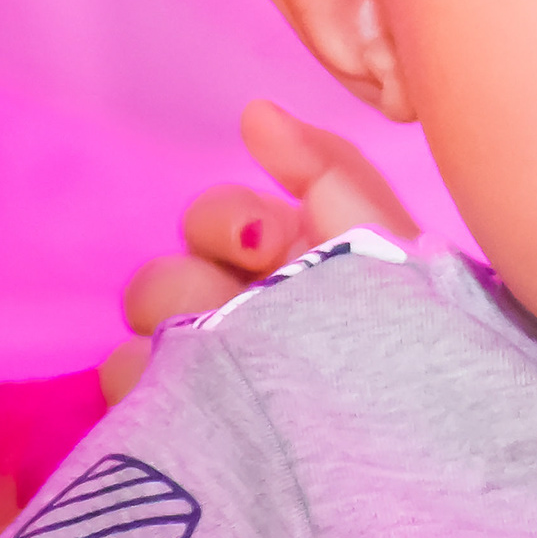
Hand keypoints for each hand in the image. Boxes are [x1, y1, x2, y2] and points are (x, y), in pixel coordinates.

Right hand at [103, 98, 420, 397]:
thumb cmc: (404, 322)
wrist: (410, 420)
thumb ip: (323, 166)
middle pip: (158, 277)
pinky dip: (153, 385)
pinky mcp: (179, 426)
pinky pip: (126, 387)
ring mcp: (202, 372)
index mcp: (275, 263)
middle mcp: (230, 313)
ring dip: (180, 335)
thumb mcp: (380, 236)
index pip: (208, 219)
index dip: (227, 221)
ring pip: (140, 335)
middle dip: (197, 286)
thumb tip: (255, 112)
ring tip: (240, 367)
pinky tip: (209, 400)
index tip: (268, 241)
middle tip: (251, 312)